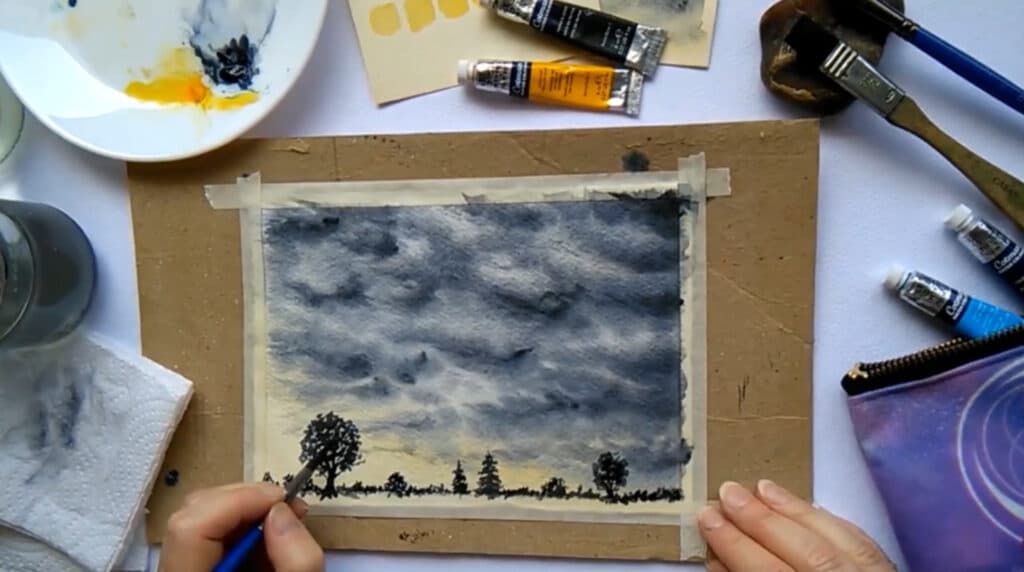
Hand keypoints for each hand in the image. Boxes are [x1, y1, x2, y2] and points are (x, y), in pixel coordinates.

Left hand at [161, 482, 323, 571]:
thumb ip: (296, 561)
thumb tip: (282, 511)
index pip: (192, 527)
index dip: (237, 502)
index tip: (281, 500)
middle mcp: (175, 571)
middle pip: (193, 514)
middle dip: (245, 500)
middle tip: (289, 508)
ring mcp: (181, 567)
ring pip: (200, 518)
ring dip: (246, 511)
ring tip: (285, 522)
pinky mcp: (194, 565)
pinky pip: (208, 535)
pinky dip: (241, 526)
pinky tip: (269, 536)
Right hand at [699, 480, 893, 571]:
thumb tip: (719, 559)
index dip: (735, 543)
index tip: (708, 517)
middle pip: (805, 550)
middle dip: (760, 520)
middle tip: (726, 494)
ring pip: (837, 540)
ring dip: (796, 511)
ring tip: (762, 488)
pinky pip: (863, 543)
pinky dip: (833, 523)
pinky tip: (811, 508)